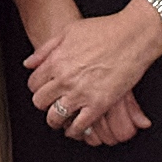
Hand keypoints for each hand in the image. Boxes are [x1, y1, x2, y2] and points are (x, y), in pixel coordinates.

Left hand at [24, 1, 161, 143]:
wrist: (133, 36)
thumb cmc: (105, 30)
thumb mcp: (68, 31)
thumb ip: (46, 49)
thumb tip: (29, 64)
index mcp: (56, 61)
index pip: (33, 84)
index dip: (37, 88)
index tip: (43, 89)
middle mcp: (65, 79)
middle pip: (41, 101)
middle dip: (44, 104)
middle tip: (51, 103)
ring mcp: (81, 93)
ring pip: (56, 117)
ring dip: (56, 120)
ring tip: (60, 119)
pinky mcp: (99, 104)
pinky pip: (80, 126)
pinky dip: (75, 131)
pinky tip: (75, 129)